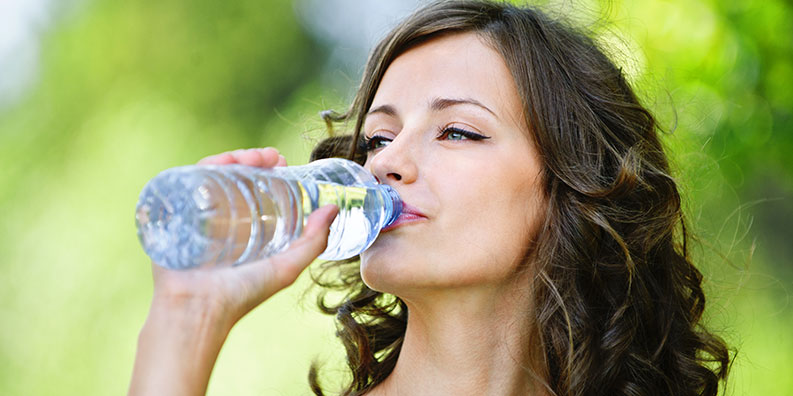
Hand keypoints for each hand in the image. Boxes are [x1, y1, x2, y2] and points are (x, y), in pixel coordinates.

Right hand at [154, 147, 337, 326]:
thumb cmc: (241, 295)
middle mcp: (217, 218)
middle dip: (252, 159)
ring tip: (253, 157)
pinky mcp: (173, 213)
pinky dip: (205, 166)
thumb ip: (313, 242)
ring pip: (212, 174)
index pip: (253, 188)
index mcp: (241, 228)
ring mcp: (194, 214)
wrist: (197, 310)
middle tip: (271, 156)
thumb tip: (334, 208)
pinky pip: (186, 182)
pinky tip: (222, 161)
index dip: (267, 170)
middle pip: (233, 176)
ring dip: (233, 158)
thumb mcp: (286, 267)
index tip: (282, 161)